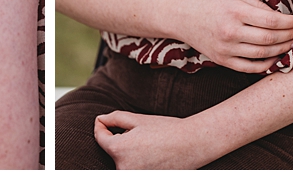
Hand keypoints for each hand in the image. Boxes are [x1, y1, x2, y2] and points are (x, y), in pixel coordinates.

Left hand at [94, 111, 210, 169]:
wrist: (192, 144)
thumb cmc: (165, 130)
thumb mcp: (137, 119)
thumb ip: (114, 119)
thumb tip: (100, 120)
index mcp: (119, 150)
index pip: (100, 138)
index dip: (101, 127)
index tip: (106, 121)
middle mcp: (124, 169)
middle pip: (112, 153)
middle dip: (119, 143)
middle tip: (139, 136)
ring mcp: (135, 178)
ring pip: (122, 164)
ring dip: (128, 154)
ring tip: (148, 146)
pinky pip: (134, 170)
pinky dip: (138, 164)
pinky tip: (153, 156)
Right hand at [180, 0, 292, 72]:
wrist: (182, 16)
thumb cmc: (209, 1)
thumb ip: (256, 4)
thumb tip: (281, 15)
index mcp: (235, 11)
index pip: (271, 20)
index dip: (289, 22)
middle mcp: (231, 31)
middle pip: (270, 38)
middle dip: (290, 35)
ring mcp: (226, 48)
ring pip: (263, 54)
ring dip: (283, 49)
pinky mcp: (222, 60)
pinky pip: (250, 67)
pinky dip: (267, 64)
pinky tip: (276, 57)